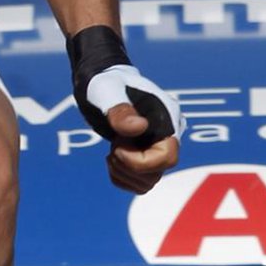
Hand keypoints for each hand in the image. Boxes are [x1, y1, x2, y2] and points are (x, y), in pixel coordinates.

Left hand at [67, 26, 184, 195]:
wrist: (98, 82)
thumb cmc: (104, 82)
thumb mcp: (107, 91)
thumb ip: (121, 110)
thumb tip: (140, 128)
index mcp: (166, 118)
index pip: (167, 157)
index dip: (140, 161)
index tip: (117, 147)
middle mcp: (165, 136)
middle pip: (156, 173)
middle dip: (128, 166)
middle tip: (113, 146)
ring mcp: (154, 147)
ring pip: (148, 181)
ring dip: (124, 174)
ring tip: (112, 152)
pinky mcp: (143, 156)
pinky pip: (138, 183)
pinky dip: (121, 178)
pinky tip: (111, 158)